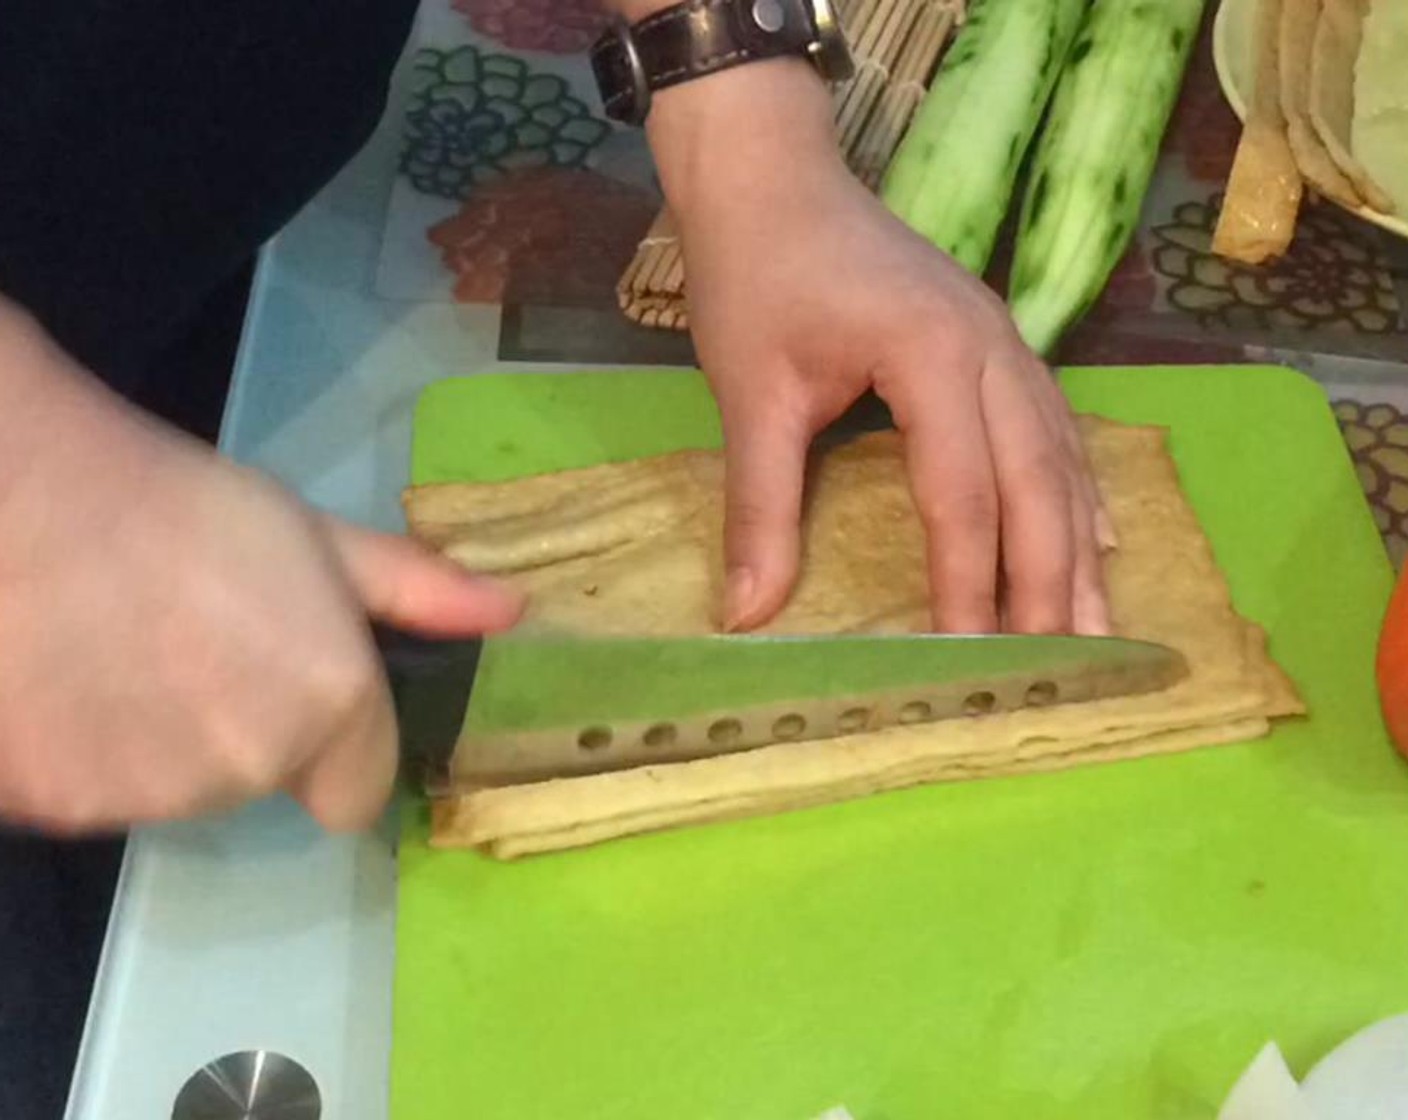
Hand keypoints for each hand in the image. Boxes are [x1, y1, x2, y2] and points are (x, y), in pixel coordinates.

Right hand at [0, 303, 521, 833]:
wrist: (23, 497)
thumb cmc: (182, 505)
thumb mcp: (317, 537)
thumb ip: (418, 590)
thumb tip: (512, 611)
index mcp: (329, 706)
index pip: (360, 795)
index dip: (337, 747)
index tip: (294, 688)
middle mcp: (250, 767)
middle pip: (267, 782)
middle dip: (247, 731)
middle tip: (195, 643)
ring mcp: (147, 795)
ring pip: (181, 792)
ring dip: (164, 744)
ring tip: (125, 651)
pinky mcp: (56, 807)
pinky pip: (95, 793)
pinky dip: (87, 754)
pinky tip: (67, 678)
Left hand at [646, 62, 1110, 635]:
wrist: (774, 178)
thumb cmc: (757, 278)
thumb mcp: (750, 394)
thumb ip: (759, 506)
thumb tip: (747, 615)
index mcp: (935, 355)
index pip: (964, 493)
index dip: (968, 582)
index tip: (970, 659)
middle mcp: (995, 348)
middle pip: (1038, 481)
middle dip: (1050, 580)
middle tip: (1061, 669)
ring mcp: (1009, 341)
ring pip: (1062, 457)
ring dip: (1080, 546)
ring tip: (1099, 629)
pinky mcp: (1001, 342)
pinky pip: (1057, 429)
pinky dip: (1079, 492)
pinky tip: (1100, 539)